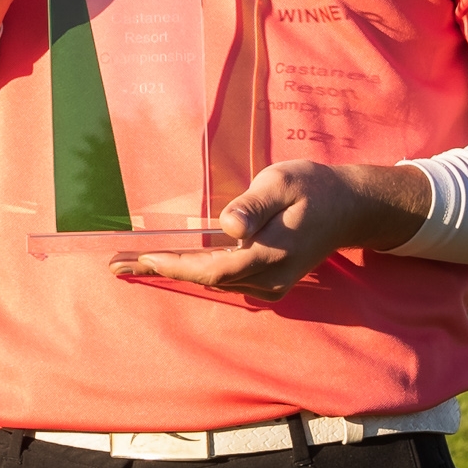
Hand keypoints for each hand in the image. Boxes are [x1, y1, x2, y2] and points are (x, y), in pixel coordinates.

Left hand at [113, 160, 430, 299]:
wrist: (350, 207)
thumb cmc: (313, 188)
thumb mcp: (282, 183)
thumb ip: (253, 205)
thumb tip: (228, 227)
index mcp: (269, 253)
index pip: (211, 268)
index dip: (172, 266)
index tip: (138, 260)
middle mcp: (268, 278)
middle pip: (205, 279)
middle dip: (161, 270)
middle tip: (117, 263)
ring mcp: (270, 285)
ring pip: (213, 282)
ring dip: (174, 272)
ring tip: (133, 263)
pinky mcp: (270, 282)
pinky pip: (225, 280)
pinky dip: (196, 272)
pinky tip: (170, 262)